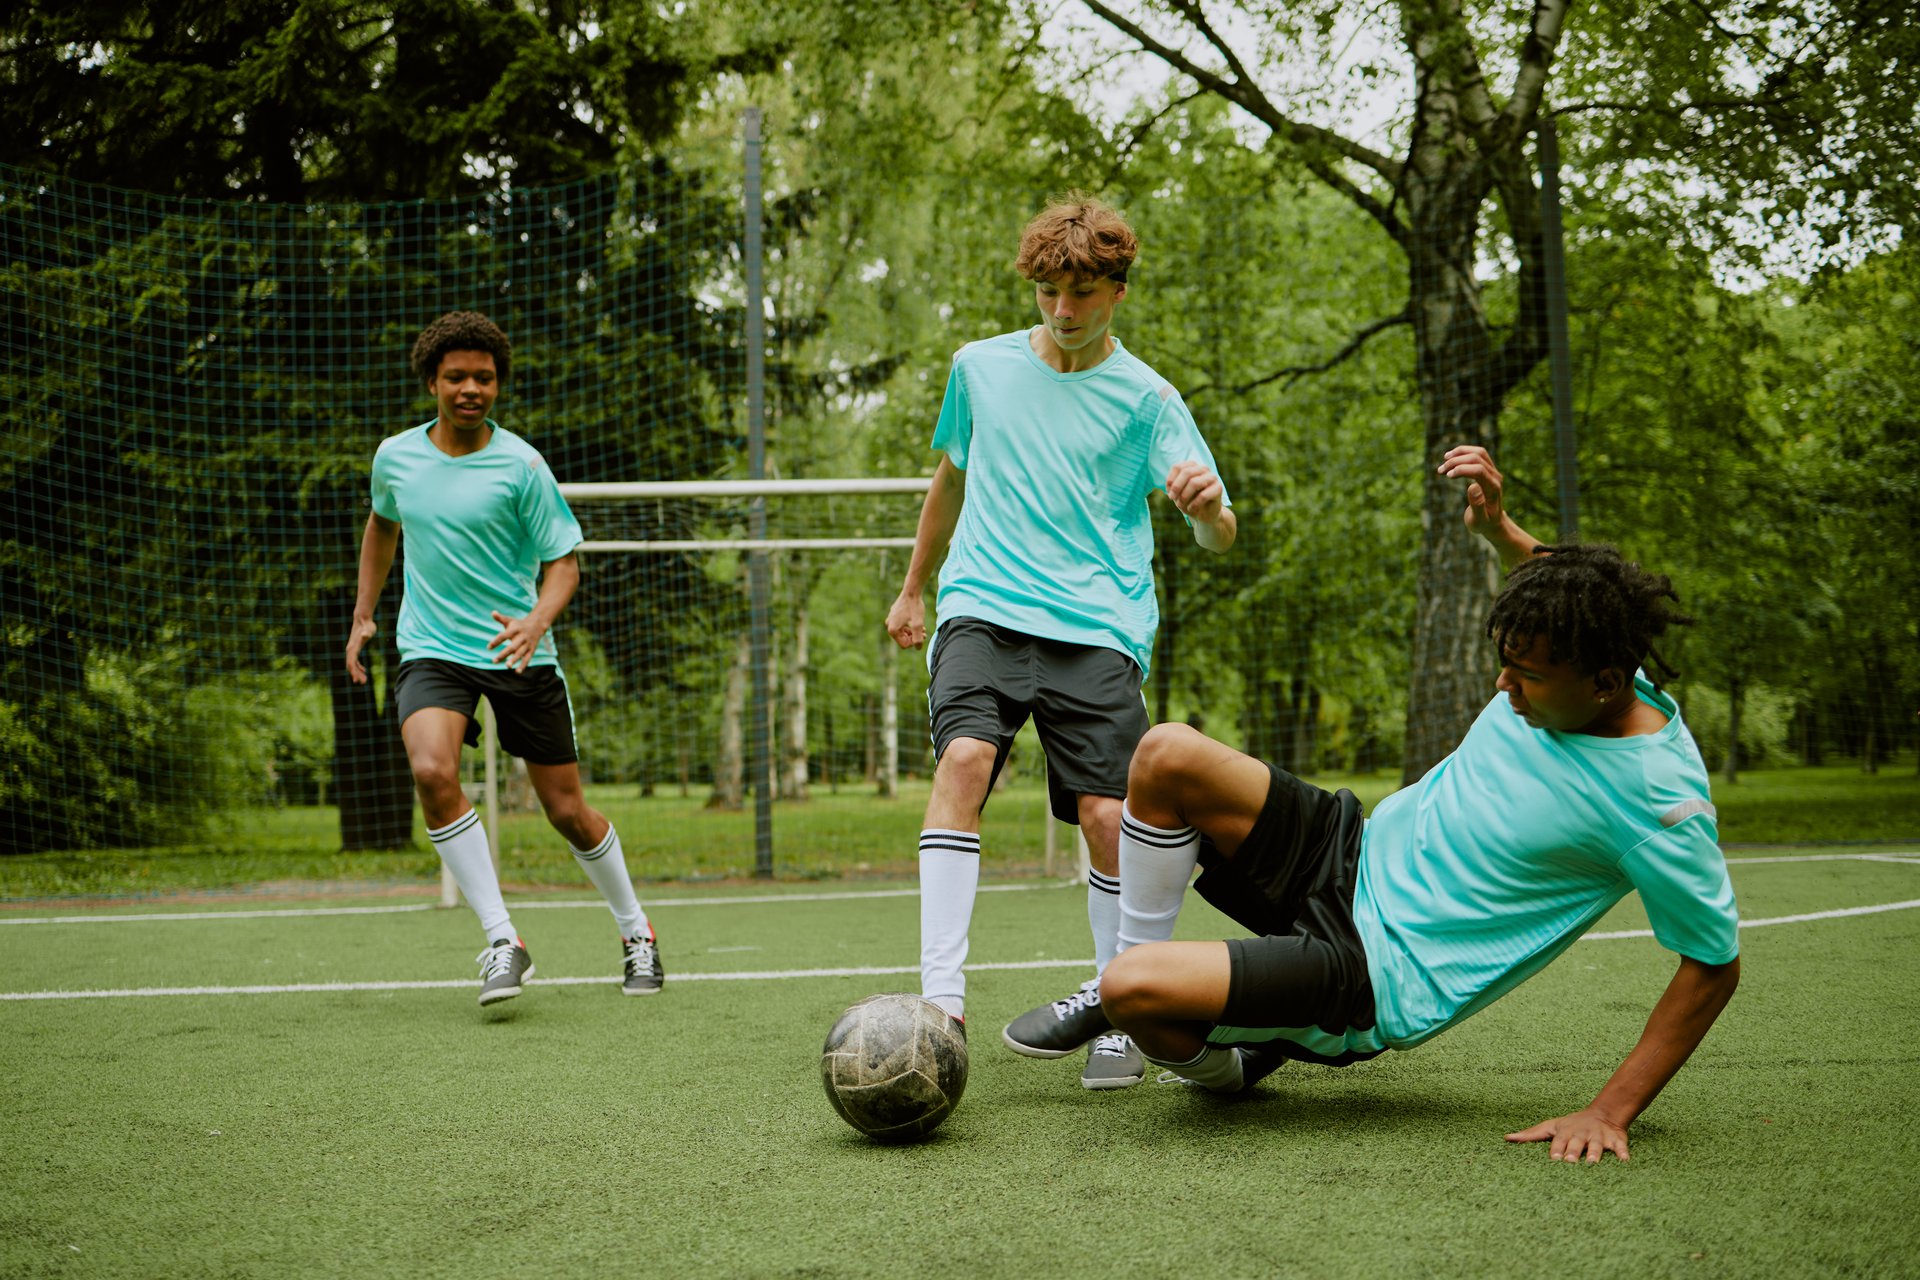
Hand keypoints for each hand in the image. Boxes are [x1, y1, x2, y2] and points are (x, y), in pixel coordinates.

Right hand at [345, 615, 376, 683]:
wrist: (362, 619)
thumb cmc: (367, 625)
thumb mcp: (369, 630)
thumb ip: (366, 633)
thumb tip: (364, 635)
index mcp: (353, 648)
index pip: (351, 663)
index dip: (354, 672)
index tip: (358, 680)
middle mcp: (350, 650)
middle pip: (351, 665)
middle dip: (356, 675)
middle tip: (363, 682)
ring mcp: (352, 649)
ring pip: (352, 664)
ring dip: (357, 672)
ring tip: (364, 680)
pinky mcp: (355, 648)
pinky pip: (354, 660)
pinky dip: (358, 667)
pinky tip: (363, 671)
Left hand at [488, 610, 547, 672]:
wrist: (537, 625)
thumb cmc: (519, 624)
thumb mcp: (510, 620)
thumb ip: (501, 618)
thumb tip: (493, 612)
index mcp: (515, 629)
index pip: (504, 636)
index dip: (496, 641)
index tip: (489, 647)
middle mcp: (522, 637)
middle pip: (512, 646)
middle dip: (504, 654)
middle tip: (494, 661)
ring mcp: (527, 644)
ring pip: (520, 653)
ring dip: (514, 660)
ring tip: (507, 666)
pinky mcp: (531, 650)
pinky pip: (527, 659)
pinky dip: (523, 665)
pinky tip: (517, 672)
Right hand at [886, 591, 926, 649]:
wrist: (912, 591)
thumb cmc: (914, 607)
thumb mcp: (918, 625)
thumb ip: (918, 639)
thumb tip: (918, 648)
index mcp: (892, 629)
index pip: (904, 645)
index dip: (914, 643)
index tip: (922, 635)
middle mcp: (889, 625)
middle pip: (902, 639)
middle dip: (914, 637)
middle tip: (924, 633)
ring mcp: (891, 619)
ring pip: (903, 632)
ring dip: (913, 632)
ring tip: (922, 628)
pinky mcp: (894, 614)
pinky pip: (901, 625)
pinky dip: (909, 626)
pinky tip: (917, 622)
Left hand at [1165, 461, 1224, 525]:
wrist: (1204, 514)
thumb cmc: (1189, 501)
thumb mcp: (1177, 493)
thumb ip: (1173, 486)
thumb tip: (1171, 485)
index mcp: (1192, 466)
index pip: (1178, 467)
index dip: (1171, 480)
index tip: (1169, 493)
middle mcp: (1203, 468)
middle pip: (1186, 472)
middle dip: (1176, 487)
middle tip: (1172, 498)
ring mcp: (1212, 477)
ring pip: (1194, 483)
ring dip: (1184, 496)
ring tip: (1181, 505)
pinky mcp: (1218, 488)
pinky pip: (1203, 495)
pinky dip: (1194, 504)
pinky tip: (1191, 509)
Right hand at [1436, 445, 1507, 540]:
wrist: (1494, 522)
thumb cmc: (1484, 524)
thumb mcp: (1478, 521)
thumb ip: (1477, 506)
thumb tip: (1472, 486)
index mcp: (1493, 488)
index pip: (1479, 470)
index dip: (1461, 469)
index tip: (1447, 475)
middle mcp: (1495, 477)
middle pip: (1477, 458)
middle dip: (1457, 461)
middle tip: (1440, 470)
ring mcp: (1494, 472)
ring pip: (1479, 452)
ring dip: (1460, 453)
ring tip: (1445, 460)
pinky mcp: (1489, 470)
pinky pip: (1478, 454)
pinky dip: (1464, 453)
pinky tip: (1451, 458)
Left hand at [1505, 1109, 1630, 1163]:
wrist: (1603, 1113)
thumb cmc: (1571, 1125)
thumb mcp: (1551, 1127)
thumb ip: (1530, 1135)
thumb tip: (1506, 1138)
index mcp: (1565, 1132)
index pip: (1559, 1142)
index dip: (1556, 1150)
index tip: (1554, 1159)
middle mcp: (1581, 1134)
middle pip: (1577, 1144)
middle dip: (1573, 1152)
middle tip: (1570, 1162)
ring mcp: (1599, 1137)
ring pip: (1597, 1145)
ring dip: (1595, 1153)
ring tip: (1592, 1163)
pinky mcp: (1616, 1140)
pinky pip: (1620, 1147)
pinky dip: (1623, 1153)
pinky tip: (1625, 1161)